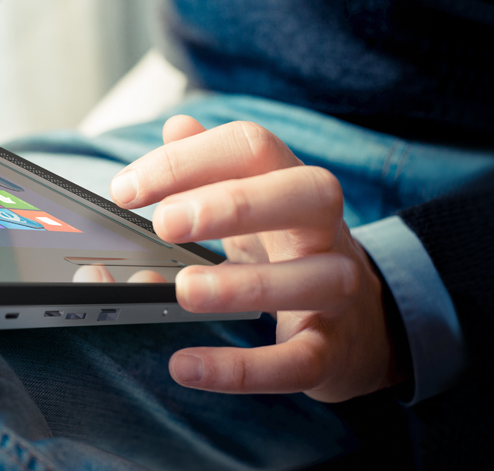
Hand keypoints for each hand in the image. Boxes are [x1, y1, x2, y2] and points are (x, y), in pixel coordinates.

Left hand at [112, 116, 402, 402]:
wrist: (366, 328)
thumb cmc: (292, 253)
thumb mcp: (256, 205)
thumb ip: (214, 165)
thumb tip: (176, 125)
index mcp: (292, 186)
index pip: (252, 147)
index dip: (189, 160)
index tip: (127, 190)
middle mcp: (324, 230)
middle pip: (306, 194)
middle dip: (235, 203)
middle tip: (165, 223)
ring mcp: (336, 291)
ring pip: (314, 279)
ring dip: (245, 285)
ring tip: (184, 289)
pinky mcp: (330, 353)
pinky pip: (296, 362)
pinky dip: (243, 369)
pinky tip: (187, 366)